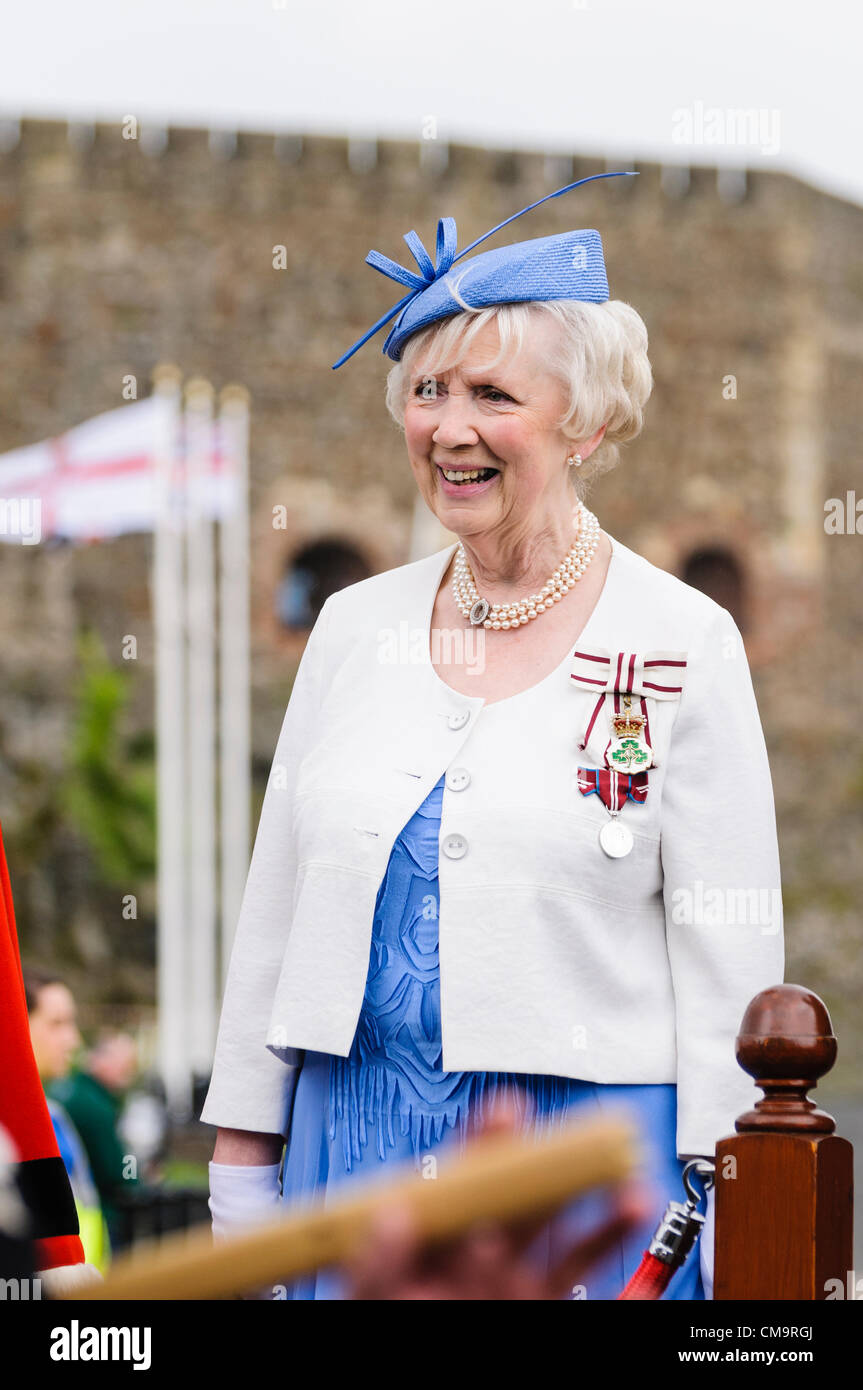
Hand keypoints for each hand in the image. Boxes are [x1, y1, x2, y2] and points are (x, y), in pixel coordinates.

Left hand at [345, 1092, 653, 1299]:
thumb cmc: (400, 1315)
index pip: (468, 1173)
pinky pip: (587, 1274)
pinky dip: (616, 1246)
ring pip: (567, 1230)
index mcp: (442, 1233)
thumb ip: (380, 1259)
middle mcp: (487, 1247)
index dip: (488, 1138)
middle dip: (555, 1161)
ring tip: (626, 1182)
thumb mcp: (378, 1293)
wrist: (431, 1388)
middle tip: (583, 1137)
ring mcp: (519, 1276)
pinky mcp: (546, 1302)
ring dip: (600, 1203)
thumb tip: (392, 1215)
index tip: (509, 1108)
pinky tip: (632, 1217)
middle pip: (526, 1191)